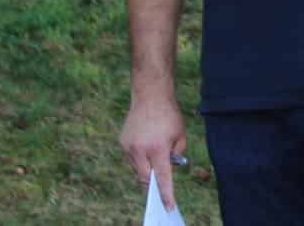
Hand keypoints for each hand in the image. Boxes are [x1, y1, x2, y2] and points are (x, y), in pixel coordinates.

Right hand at [119, 93, 184, 210]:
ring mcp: (129, 147)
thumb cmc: (170, 115)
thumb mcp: (180, 135)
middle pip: (146, 178)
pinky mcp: (122, 143)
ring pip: (138, 169)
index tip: (168, 206)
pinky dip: (140, 158)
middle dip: (154, 184)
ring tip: (155, 155)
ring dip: (147, 169)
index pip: (162, 178)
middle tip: (161, 187)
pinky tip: (147, 146)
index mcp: (157, 149)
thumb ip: (177, 154)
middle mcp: (140, 150)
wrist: (151, 96)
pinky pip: (132, 158)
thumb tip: (169, 169)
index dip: (166, 194)